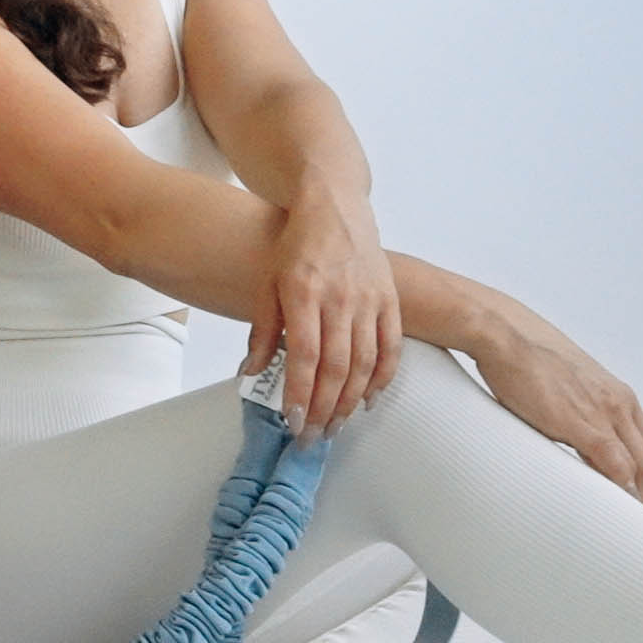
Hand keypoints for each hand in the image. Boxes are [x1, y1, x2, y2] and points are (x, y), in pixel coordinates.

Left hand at [242, 188, 400, 436]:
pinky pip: (391, 347)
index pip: (305, 356)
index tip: (293, 421)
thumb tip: (251, 372)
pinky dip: (383, 378)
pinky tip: (368, 400)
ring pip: (366, 362)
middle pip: (337, 367)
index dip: (301, 393)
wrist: (334, 207)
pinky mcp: (389, 299)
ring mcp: (369, 299)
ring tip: (336, 425)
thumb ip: (263, 330)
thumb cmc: (296, 246)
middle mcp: (341, 298)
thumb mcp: (267, 282)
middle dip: (325, 408)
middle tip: (314, 436)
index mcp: (305, 293)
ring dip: (351, 401)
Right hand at [462, 301, 642, 499]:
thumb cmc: (526, 355)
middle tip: (630, 512)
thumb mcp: (567, 384)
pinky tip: (609, 504)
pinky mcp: (581, 424)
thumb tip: (571, 432)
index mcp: (618, 395)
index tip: (634, 492)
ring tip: (619, 514)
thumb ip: (579, 409)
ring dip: (636, 495)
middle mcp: (619, 404)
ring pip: (641, 467)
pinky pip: (614, 465)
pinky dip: (619, 489)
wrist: (504, 336)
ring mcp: (604, 414)